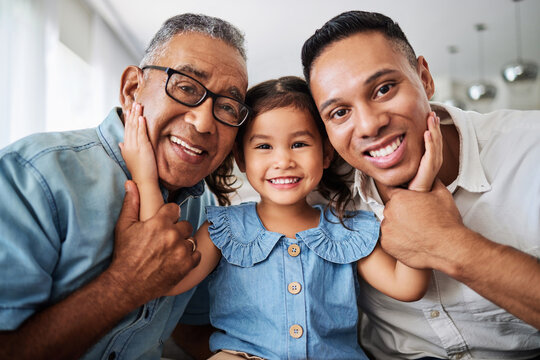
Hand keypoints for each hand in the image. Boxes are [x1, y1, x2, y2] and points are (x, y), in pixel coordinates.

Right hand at [109, 181, 200, 305]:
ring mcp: (182, 251)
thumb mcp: (124, 226)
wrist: (127, 284)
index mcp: (159, 222)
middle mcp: (173, 235)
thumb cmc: (125, 254)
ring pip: (190, 240)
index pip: (174, 209)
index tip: (162, 223)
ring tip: (169, 252)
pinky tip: (176, 261)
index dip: (168, 216)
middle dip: (177, 231)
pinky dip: (189, 258)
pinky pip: (196, 255)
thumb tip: (131, 183)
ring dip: (183, 244)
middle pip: (185, 225)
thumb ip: (131, 203)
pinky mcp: (187, 266)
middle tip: (165, 241)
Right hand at [119, 102, 157, 183]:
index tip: (129, 110)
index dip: (127, 119)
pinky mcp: (143, 148)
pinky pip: (141, 134)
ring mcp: (135, 146)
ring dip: (137, 115)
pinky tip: (142, 117)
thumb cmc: (139, 171)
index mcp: (126, 147)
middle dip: (132, 114)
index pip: (126, 130)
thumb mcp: (129, 158)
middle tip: (134, 103)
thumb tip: (121, 143)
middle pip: (130, 126)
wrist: (143, 181)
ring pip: (135, 128)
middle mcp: (129, 145)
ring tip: (138, 105)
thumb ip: (125, 149)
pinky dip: (141, 125)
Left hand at [381, 179, 463, 268]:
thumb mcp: (442, 194)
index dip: (401, 197)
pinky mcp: (386, 245)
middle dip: (400, 212)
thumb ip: (431, 181)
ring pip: (388, 224)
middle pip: (390, 209)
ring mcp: (386, 230)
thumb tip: (429, 175)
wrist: (449, 248)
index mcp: (399, 198)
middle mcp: (389, 213)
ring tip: (415, 231)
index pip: (392, 191)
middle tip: (415, 219)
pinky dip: (396, 240)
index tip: (406, 203)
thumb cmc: (446, 223)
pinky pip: (388, 240)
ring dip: (397, 226)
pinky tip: (411, 241)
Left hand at [407, 112, 441, 191]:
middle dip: (435, 125)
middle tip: (432, 113)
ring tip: (431, 118)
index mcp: (433, 156)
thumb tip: (402, 142)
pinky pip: (431, 151)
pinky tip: (427, 133)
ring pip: (436, 142)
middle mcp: (436, 157)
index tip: (431, 116)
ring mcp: (434, 161)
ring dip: (434, 129)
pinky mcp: (430, 166)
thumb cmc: (414, 179)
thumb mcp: (414, 162)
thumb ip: (413, 153)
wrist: (417, 193)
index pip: (435, 138)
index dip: (434, 127)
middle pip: (437, 137)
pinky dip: (430, 142)